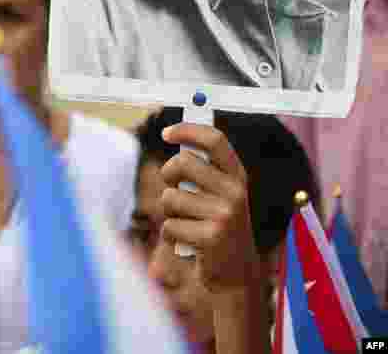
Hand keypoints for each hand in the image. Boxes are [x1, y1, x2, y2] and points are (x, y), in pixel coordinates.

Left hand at [159, 123, 258, 293]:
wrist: (237, 273)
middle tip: (172, 185)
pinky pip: (169, 226)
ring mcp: (224, 215)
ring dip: (169, 212)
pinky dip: (171, 235)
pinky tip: (188, 243)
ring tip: (188, 224)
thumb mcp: (221, 195)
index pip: (215, 140)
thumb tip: (175, 138)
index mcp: (238, 178)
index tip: (166, 132)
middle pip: (182, 163)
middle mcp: (235, 192)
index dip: (188, 131)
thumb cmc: (219, 227)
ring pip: (169, 198)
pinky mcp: (210, 237)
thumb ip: (204, 170)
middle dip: (167, 174)